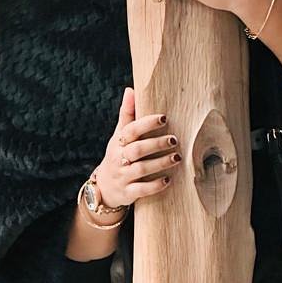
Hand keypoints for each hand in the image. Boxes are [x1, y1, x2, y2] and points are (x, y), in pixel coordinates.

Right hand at [94, 88, 181, 209]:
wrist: (105, 188)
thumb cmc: (118, 156)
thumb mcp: (119, 136)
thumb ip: (127, 115)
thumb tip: (130, 89)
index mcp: (118, 143)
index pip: (130, 130)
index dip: (146, 123)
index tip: (164, 118)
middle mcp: (118, 159)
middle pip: (136, 150)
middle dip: (156, 144)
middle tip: (174, 139)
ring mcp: (122, 177)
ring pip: (140, 169)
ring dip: (160, 163)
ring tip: (176, 158)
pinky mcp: (127, 193)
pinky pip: (141, 190)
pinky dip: (155, 185)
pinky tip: (168, 180)